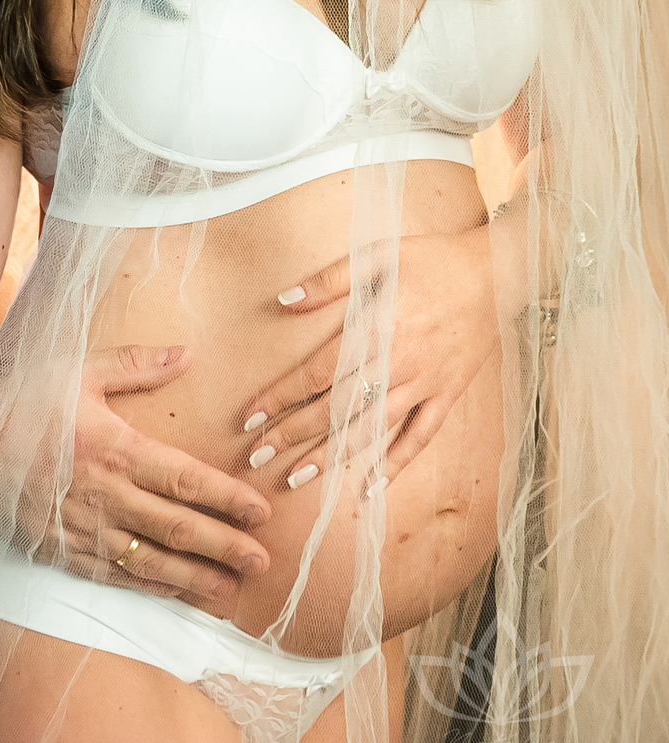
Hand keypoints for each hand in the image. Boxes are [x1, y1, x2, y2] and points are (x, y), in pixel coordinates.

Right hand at [50, 345, 271, 613]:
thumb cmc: (25, 403)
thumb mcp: (80, 370)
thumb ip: (136, 364)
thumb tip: (187, 354)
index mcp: (115, 448)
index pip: (186, 480)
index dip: (228, 499)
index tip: (262, 513)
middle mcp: (106, 495)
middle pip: (178, 528)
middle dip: (225, 546)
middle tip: (263, 562)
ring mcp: (84, 529)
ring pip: (151, 561)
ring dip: (195, 577)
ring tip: (231, 589)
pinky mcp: (63, 550)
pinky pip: (116, 576)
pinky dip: (151, 587)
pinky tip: (177, 593)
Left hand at [238, 222, 499, 492]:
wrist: (494, 272)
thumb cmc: (430, 259)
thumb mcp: (377, 255)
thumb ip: (329, 281)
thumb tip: (283, 300)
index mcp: (376, 329)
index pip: (317, 373)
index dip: (280, 397)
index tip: (249, 417)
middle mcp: (398, 363)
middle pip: (337, 408)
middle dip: (294, 434)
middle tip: (258, 457)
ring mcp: (425, 384)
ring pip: (372, 429)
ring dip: (333, 456)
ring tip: (298, 477)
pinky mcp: (447, 395)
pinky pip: (420, 437)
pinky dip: (396, 464)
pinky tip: (371, 487)